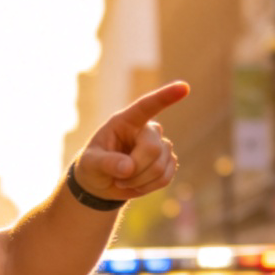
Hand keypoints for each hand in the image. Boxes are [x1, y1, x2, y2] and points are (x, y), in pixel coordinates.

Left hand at [74, 81, 188, 201]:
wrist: (101, 183)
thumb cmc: (92, 166)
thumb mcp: (89, 163)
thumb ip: (106, 163)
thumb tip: (129, 167)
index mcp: (126, 121)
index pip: (146, 106)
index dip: (165, 97)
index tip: (184, 87)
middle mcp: (147, 130)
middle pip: (153, 149)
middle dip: (135, 169)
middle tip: (117, 176)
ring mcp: (160, 146)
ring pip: (160, 166)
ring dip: (138, 181)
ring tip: (122, 180)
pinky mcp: (168, 163)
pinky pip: (165, 178)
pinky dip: (147, 187)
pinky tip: (135, 184)